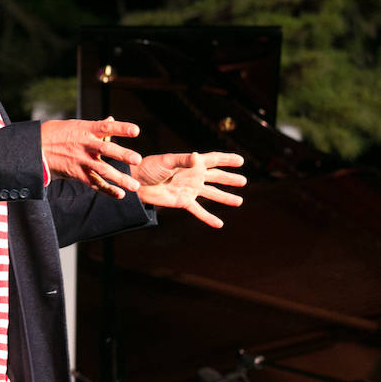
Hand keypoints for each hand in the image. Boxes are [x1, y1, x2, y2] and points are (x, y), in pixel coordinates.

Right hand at [40, 117, 143, 198]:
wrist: (35, 148)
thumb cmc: (56, 134)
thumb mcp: (75, 125)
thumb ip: (95, 126)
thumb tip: (110, 119)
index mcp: (85, 130)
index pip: (106, 127)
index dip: (121, 128)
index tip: (136, 131)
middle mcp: (85, 145)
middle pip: (106, 150)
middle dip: (122, 155)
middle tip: (138, 160)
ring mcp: (81, 160)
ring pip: (102, 170)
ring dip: (120, 178)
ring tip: (135, 186)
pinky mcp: (76, 173)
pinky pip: (93, 183)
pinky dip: (107, 190)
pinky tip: (119, 194)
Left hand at [131, 151, 245, 228]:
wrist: (136, 183)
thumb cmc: (150, 167)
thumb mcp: (166, 161)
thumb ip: (183, 160)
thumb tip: (197, 157)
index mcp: (192, 163)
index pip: (214, 160)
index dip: (227, 159)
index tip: (241, 160)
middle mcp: (194, 175)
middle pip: (216, 177)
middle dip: (230, 179)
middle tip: (244, 181)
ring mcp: (190, 189)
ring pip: (212, 194)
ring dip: (225, 197)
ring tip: (239, 201)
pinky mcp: (183, 202)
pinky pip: (199, 211)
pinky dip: (209, 218)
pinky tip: (219, 224)